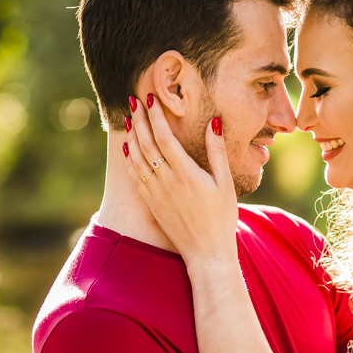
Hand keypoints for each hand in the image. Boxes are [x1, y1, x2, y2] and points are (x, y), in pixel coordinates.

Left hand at [122, 95, 238, 265]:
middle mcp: (166, 182)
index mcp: (186, 173)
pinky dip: (129, 160)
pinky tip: (128, 149)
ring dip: (131, 136)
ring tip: (128, 119)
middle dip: (139, 120)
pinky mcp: (151, 204)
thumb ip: (217, 152)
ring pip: (137, 159)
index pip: (165, 137)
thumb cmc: (221, 218)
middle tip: (133, 100)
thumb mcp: (225, 183)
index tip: (150, 99)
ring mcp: (156, 194)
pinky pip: (135, 177)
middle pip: (147, 144)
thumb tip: (214, 123)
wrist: (206, 253)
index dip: (156, 116)